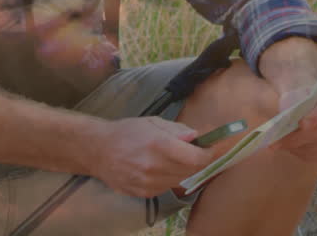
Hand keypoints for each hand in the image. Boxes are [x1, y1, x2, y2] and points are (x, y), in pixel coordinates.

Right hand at [90, 117, 217, 197]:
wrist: (98, 150)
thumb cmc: (126, 131)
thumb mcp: (152, 122)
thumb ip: (177, 130)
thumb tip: (197, 137)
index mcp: (158, 145)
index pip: (197, 157)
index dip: (211, 154)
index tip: (218, 149)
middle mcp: (155, 166)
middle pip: (192, 170)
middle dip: (201, 161)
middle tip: (204, 152)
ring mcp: (149, 183)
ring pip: (181, 180)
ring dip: (186, 170)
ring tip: (178, 157)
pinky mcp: (144, 193)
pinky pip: (167, 187)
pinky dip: (171, 177)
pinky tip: (162, 167)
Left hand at [273, 86, 316, 162]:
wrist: (297, 111)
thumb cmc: (291, 100)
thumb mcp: (285, 94)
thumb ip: (286, 100)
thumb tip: (287, 110)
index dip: (315, 116)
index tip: (300, 123)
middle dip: (296, 137)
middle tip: (276, 141)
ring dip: (296, 146)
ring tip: (281, 142)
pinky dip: (301, 153)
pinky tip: (293, 146)